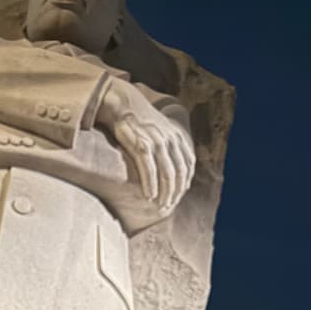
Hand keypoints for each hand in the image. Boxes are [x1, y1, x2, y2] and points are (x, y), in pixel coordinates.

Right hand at [96, 78, 194, 211]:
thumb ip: (168, 144)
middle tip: (168, 206)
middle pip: (178, 172)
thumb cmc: (138, 120)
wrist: (123, 103)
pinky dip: (151, 185)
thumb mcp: (160, 129)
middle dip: (175, 192)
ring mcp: (156, 142)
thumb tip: (169, 165)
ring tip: (160, 205)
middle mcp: (170, 139)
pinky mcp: (141, 145)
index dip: (185, 183)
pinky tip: (149, 197)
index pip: (188, 165)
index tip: (179, 195)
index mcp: (176, 136)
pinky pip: (149, 170)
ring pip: (166, 174)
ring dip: (165, 193)